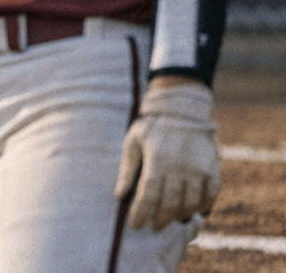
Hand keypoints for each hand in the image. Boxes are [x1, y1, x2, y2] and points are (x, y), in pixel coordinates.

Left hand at [115, 82, 221, 230]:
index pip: (148, 195)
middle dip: (160, 219)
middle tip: (154, 226)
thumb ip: (127, 169)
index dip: (141, 213)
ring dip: (181, 215)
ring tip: (171, 220)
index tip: (135, 224)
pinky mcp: (213, 167)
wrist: (182, 107)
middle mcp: (179, 166)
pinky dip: (203, 206)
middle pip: (170, 203)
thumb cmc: (152, 126)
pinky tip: (194, 210)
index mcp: (157, 159)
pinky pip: (211, 194)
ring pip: (191, 202)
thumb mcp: (133, 141)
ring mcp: (199, 168)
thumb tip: (119, 195)